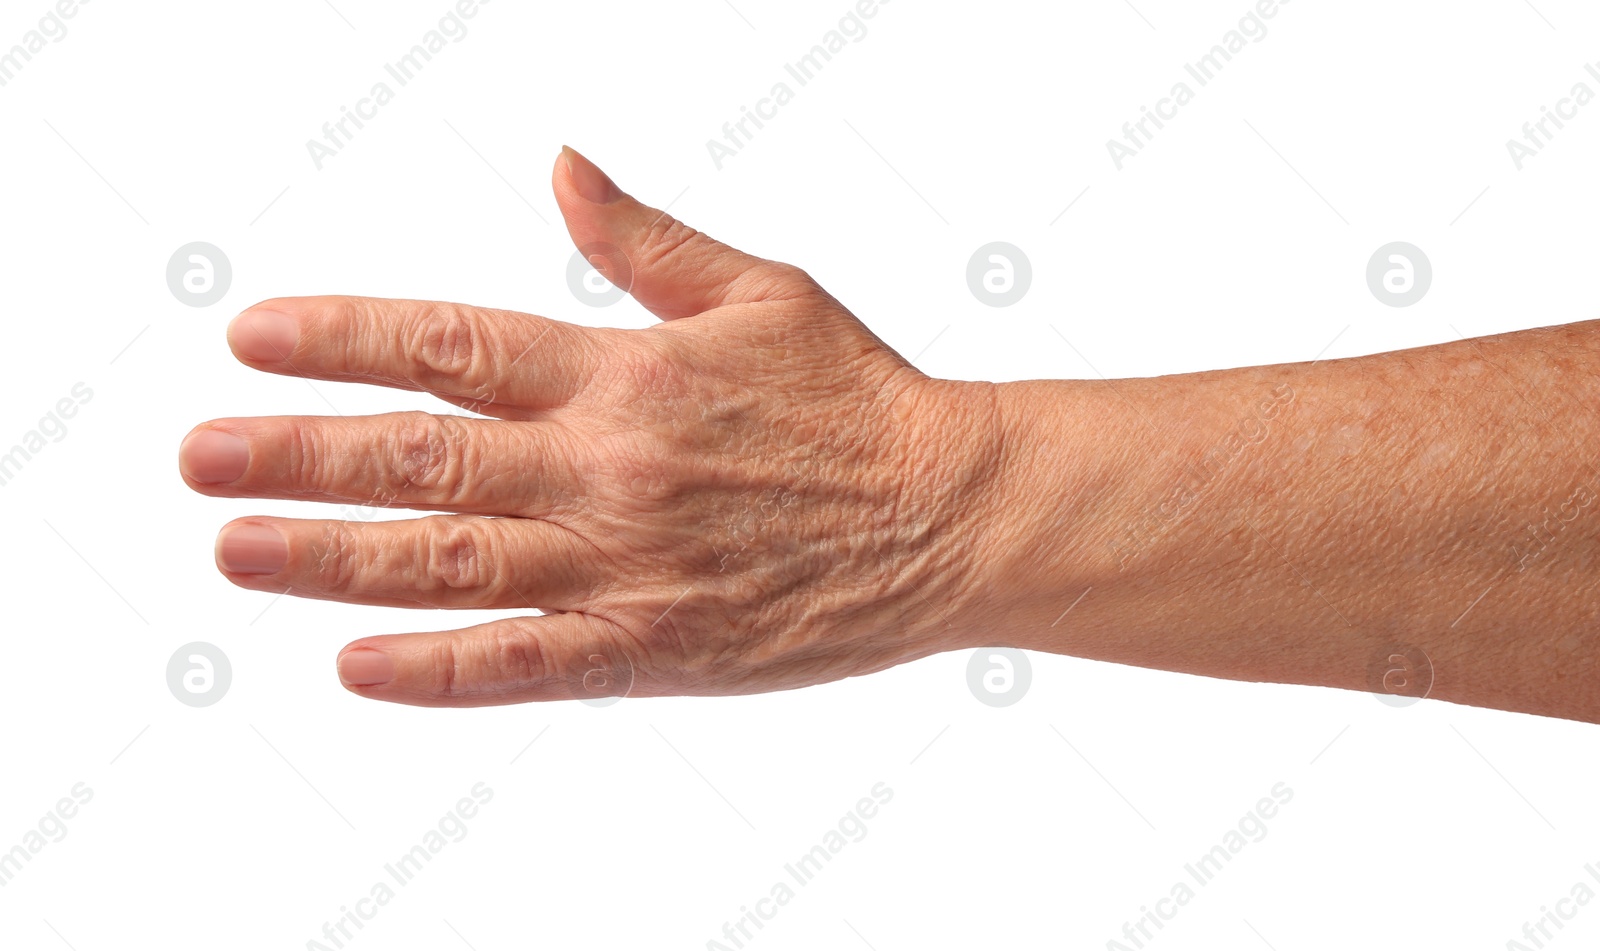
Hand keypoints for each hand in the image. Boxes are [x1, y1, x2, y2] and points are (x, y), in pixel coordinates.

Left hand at [179, 148, 1005, 705]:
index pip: (452, 346)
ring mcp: (628, 560)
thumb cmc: (860, 397)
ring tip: (236, 548)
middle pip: (424, 457)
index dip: (343, 339)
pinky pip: (535, 663)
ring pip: (455, 561)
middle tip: (198, 455)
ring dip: (334, 558)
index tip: (253, 340)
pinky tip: (359, 667)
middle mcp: (608, 464)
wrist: (952, 511)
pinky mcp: (661, 645)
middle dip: (298, 454)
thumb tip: (561, 169)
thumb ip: (645, 240)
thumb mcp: (758, 289)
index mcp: (623, 370)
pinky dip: (444, 669)